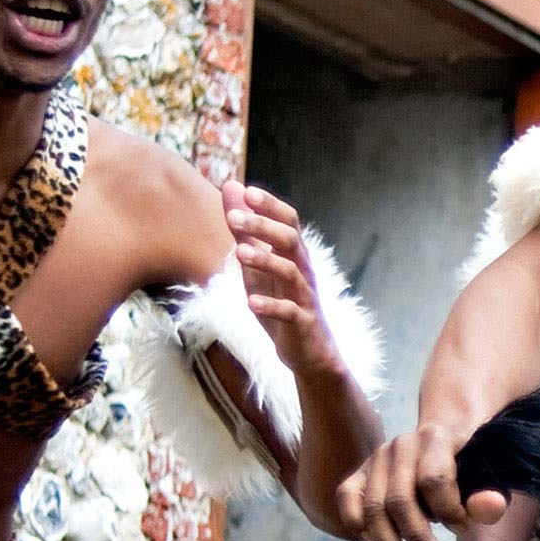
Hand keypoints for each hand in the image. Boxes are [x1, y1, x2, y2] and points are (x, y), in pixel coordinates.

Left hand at [225, 182, 344, 380]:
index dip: (269, 205)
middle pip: (289, 240)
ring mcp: (304, 297)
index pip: (288, 221)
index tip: (245, 190)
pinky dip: (271, 306)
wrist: (308, 352)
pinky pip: (289, 312)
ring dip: (265, 261)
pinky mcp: (302, 323)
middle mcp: (303, 271)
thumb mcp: (257, 267)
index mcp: (294, 254)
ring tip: (239, 253)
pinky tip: (251, 303)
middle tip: (233, 216)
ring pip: (290, 272)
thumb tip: (230, 188)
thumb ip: (244, 231)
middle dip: (263, 226)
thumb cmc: (281, 303)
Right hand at [334, 423, 506, 540]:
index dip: (449, 511)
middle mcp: (402, 444)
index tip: (463, 529)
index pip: (434, 479)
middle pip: (400, 499)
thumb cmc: (470, 467)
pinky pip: (347, 500)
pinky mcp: (360, 473)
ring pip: (373, 507)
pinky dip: (358, 525)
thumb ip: (489, 496)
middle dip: (417, 539)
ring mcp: (377, 458)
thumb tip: (489, 508)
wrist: (449, 439)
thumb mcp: (488, 479)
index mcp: (436, 438)